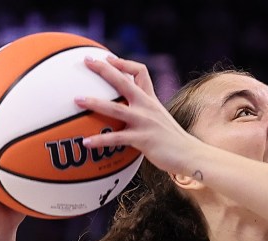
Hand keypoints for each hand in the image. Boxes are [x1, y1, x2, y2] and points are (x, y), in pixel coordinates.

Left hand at [76, 55, 198, 176]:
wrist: (190, 154)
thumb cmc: (174, 141)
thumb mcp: (161, 119)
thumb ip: (147, 113)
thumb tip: (130, 113)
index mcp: (151, 100)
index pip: (140, 72)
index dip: (123, 63)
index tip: (107, 59)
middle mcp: (147, 106)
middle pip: (122, 82)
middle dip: (103, 70)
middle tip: (86, 61)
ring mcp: (144, 122)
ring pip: (115, 109)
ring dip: (94, 103)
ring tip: (77, 100)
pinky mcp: (142, 140)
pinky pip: (116, 139)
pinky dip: (99, 140)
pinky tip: (85, 143)